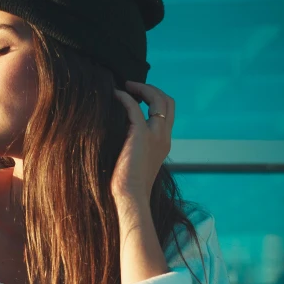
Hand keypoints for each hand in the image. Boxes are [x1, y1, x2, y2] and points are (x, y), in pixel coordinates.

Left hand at [110, 80, 174, 203]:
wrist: (132, 197)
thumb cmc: (129, 186)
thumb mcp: (136, 162)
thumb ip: (135, 147)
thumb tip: (120, 135)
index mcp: (164, 142)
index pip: (168, 112)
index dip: (155, 98)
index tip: (138, 95)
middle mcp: (164, 136)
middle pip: (167, 101)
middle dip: (151, 88)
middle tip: (132, 86)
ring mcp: (155, 135)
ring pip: (157, 99)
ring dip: (142, 88)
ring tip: (125, 86)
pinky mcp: (141, 135)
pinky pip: (134, 107)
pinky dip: (125, 97)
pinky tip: (115, 95)